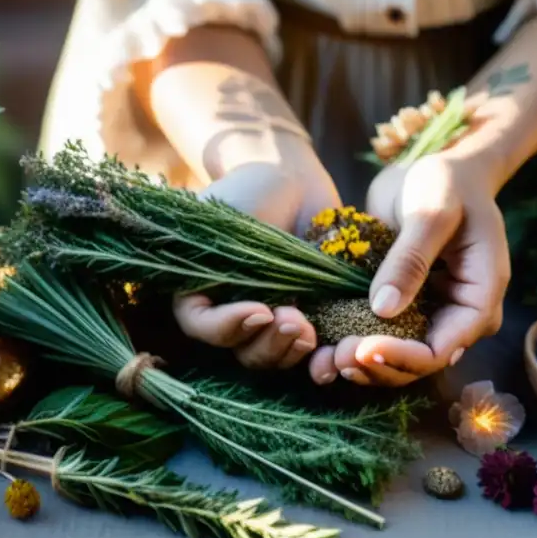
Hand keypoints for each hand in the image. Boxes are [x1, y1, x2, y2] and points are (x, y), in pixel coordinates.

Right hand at [173, 160, 341, 368]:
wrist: (289, 178)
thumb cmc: (247, 193)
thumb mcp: (220, 222)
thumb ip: (215, 263)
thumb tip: (232, 306)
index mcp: (201, 295)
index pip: (203, 328)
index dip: (229, 329)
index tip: (260, 310)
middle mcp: (235, 316)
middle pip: (245, 354)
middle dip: (269, 344)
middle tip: (295, 320)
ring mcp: (273, 321)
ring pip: (278, 359)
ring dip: (293, 352)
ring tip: (310, 329)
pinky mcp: (310, 319)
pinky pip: (312, 351)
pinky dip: (322, 356)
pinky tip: (335, 351)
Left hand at [308, 155, 509, 386]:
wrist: (440, 167)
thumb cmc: (447, 182)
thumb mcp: (431, 213)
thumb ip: (410, 259)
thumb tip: (384, 309)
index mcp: (479, 297)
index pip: (442, 348)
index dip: (402, 357)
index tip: (359, 347)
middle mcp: (457, 314)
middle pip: (420, 363)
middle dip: (379, 365)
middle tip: (336, 356)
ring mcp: (431, 311)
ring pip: (400, 355)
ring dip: (364, 363)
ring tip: (325, 358)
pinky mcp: (405, 303)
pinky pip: (383, 333)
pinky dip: (356, 340)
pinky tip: (324, 344)